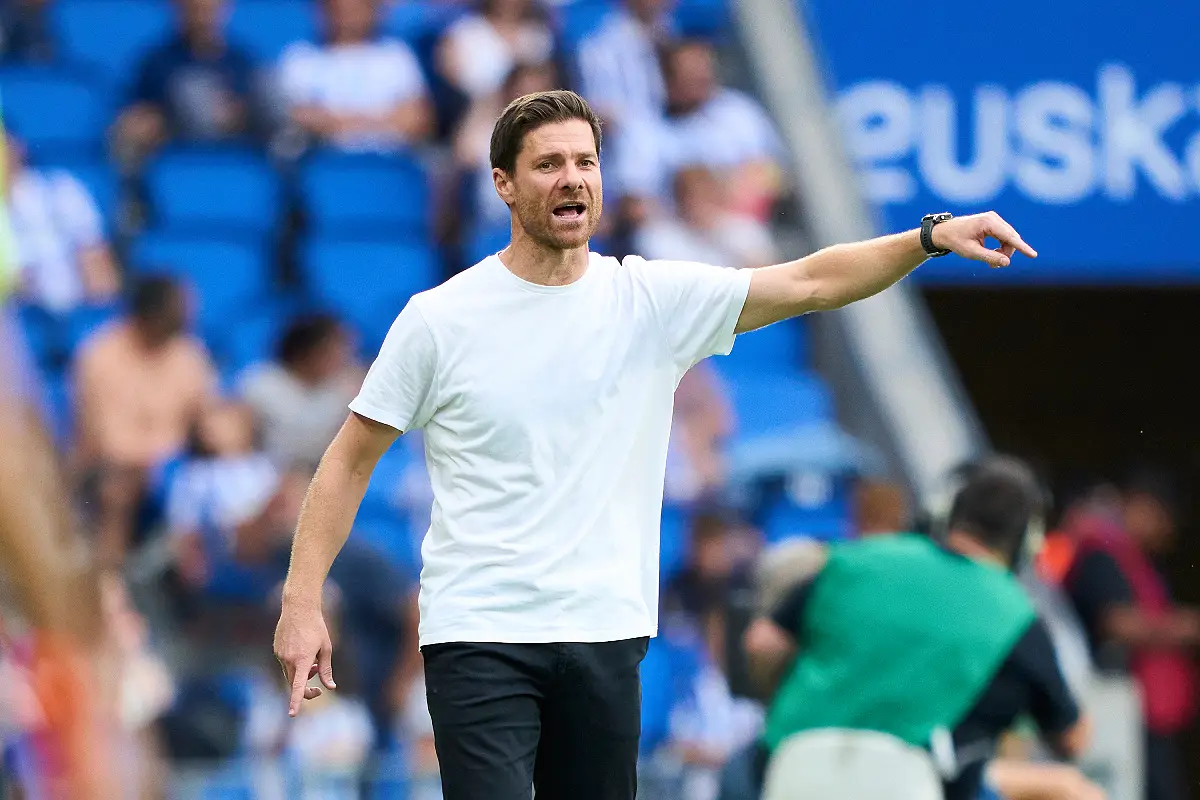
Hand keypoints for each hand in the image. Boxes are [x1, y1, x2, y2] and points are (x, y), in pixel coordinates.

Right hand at [273, 597, 335, 716]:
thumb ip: (326, 670)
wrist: (299, 608)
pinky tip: (303, 652)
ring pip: (289, 674)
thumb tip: (330, 687)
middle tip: (318, 690)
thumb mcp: (327, 648)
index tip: (293, 714)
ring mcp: (280, 655)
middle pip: (294, 684)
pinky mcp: (276, 650)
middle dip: (305, 690)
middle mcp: (288, 659)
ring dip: (301, 675)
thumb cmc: (317, 627)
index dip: (296, 701)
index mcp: (303, 660)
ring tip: (314, 663)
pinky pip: (285, 664)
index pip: (298, 686)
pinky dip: (294, 665)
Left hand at [930, 211, 1037, 267]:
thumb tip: (1007, 262)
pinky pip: (1004, 236)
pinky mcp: (993, 222)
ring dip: (1004, 252)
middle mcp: (993, 218)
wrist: (944, 232)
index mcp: (988, 223)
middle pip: (1011, 239)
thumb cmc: (956, 241)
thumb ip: (989, 257)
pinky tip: (993, 254)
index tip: (1033, 255)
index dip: (1021, 247)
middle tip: (994, 266)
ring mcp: (994, 219)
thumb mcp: (971, 252)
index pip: (1009, 237)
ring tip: (991, 263)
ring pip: (1009, 238)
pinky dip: (1001, 247)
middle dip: (1006, 254)